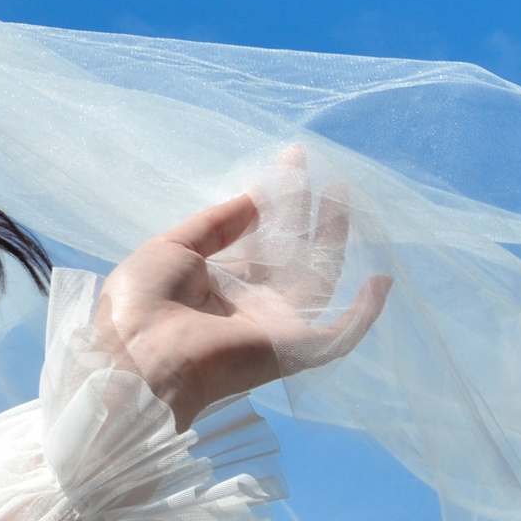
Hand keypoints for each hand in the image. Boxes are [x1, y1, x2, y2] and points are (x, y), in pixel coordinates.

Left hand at [95, 147, 390, 430]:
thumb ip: (215, 225)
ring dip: (332, 238)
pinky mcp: (293, 348)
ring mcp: (274, 325)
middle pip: (288, 252)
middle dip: (303, 210)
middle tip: (314, 170)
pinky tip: (381, 280)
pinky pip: (340, 334)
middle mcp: (248, 302)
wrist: (139, 357)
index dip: (272, 201)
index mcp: (215, 283)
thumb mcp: (172, 247)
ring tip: (343, 195)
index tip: (288, 163)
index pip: (254, 237)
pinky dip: (364, 313)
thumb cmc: (141, 303)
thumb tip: (255, 199)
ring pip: (316, 277)